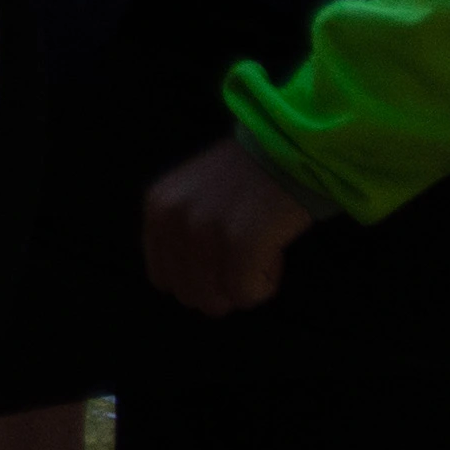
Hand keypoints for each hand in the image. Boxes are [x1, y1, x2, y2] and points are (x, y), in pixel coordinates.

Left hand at [142, 135, 327, 314]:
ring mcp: (204, 229)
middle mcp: (173, 218)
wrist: (292, 149)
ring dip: (245, 286)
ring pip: (217, 300)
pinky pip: (246, 294)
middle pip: (189, 295)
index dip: (200, 280)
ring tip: (262, 249)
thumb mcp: (193, 196)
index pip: (162, 279)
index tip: (227, 257)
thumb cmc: (250, 178)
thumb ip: (179, 233)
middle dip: (223, 286)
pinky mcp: (241, 240)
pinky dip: (266, 284)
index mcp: (157, 208)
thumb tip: (185, 287)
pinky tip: (275, 251)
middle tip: (248, 254)